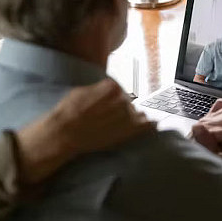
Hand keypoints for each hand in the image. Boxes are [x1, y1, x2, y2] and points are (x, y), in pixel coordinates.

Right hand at [16, 79, 154, 183]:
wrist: (67, 133)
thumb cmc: (69, 112)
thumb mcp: (81, 91)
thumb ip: (99, 88)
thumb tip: (106, 88)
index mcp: (112, 86)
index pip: (117, 89)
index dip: (112, 97)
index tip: (107, 103)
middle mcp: (123, 99)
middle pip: (127, 102)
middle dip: (121, 108)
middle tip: (109, 117)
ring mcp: (128, 116)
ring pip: (137, 113)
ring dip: (133, 117)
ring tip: (124, 123)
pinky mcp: (129, 131)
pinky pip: (147, 126)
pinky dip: (150, 125)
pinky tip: (154, 124)